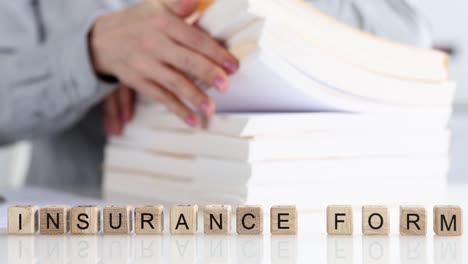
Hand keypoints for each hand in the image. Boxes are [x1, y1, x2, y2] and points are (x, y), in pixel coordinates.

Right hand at [90, 0, 238, 126]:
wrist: (101, 39)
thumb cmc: (141, 22)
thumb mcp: (158, 5)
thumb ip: (180, 2)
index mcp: (163, 22)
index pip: (194, 38)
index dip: (215, 52)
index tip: (233, 65)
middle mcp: (154, 43)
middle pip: (185, 61)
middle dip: (207, 73)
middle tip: (226, 86)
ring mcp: (145, 64)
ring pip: (174, 82)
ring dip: (194, 96)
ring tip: (211, 108)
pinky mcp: (139, 81)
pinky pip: (161, 97)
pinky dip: (177, 109)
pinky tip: (192, 120)